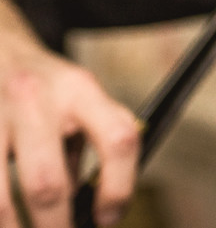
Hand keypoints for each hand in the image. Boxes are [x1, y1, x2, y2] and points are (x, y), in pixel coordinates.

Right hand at [0, 14, 139, 227]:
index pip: (118, 140)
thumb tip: (96, 211)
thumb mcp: (80, 98)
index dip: (118, 187)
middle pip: (47, 182)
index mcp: (80, 90)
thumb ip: (95, 142)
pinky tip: (1, 217)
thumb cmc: (46, 87)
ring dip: (11, 226)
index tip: (107, 218)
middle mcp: (36, 99)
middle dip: (54, 226)